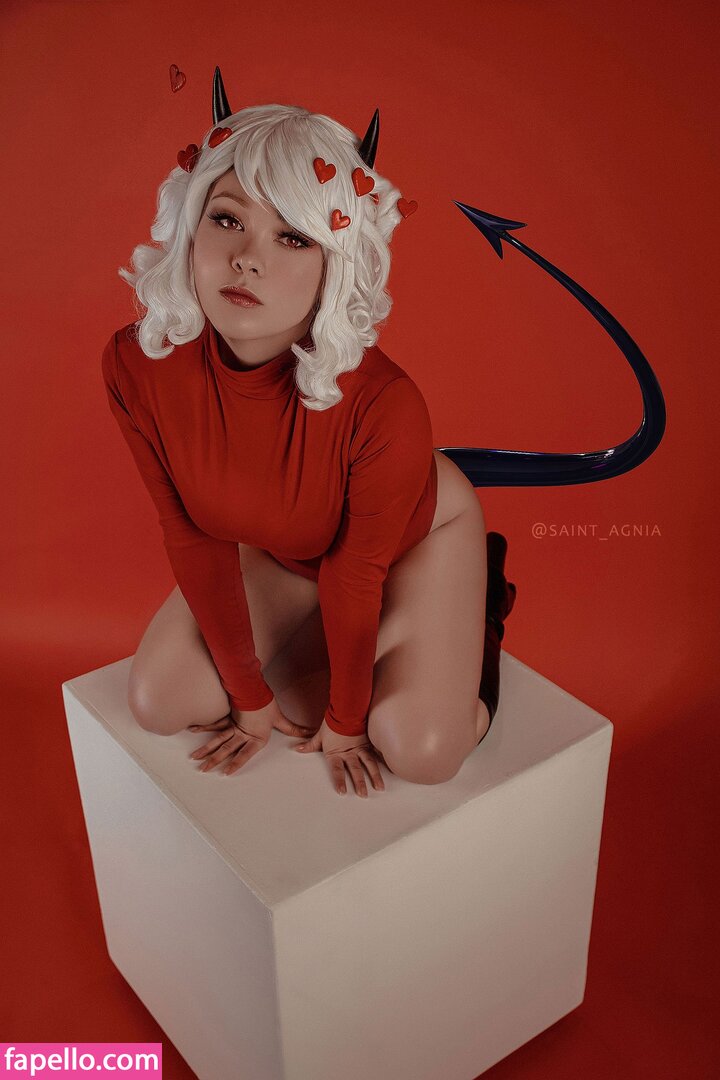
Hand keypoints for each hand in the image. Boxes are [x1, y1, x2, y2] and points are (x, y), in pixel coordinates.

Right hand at [187, 697, 316, 775]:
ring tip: (195, 758)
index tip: (225, 773)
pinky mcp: (228, 717)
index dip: (235, 764)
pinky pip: (214, 724)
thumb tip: (308, 733)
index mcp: (254, 737)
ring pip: (217, 740)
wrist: (252, 689)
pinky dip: (202, 727)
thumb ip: (292, 729)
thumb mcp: (280, 718)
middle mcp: (242, 734)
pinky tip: (192, 730)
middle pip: (226, 750)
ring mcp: (233, 726)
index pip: (244, 754)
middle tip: (203, 770)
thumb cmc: (266, 704)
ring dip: (206, 749)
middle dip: (214, 761)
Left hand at [294, 718, 385, 797]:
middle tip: (363, 795)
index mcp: (336, 753)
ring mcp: (360, 748)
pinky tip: (389, 770)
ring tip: (380, 787)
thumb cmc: (331, 722)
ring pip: (369, 764)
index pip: (337, 770)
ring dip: (375, 776)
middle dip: (360, 783)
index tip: (343, 792)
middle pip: (355, 770)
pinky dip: (383, 762)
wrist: (346, 709)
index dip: (340, 781)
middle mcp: (349, 753)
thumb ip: (310, 745)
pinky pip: (376, 754)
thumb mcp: (319, 735)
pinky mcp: (368, 742)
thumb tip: (297, 749)